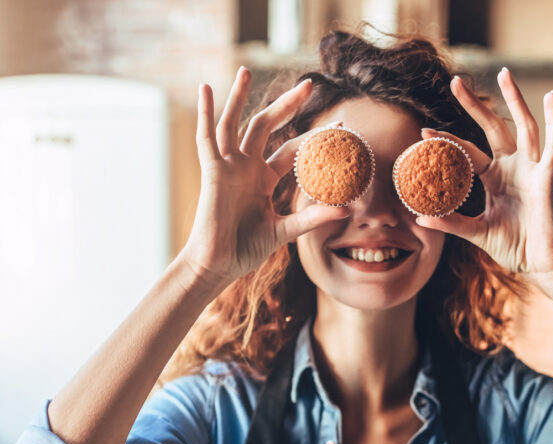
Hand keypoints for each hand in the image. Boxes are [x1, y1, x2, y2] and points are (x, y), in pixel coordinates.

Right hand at [180, 67, 350, 288]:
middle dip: (287, 105)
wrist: (218, 265)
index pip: (292, 150)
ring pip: (235, 123)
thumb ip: (312, 217)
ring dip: (239, 97)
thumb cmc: (246, 249)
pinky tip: (206, 89)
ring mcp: (228, 167)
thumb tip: (347, 210)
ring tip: (246, 71)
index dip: (314, 138)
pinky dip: (205, 113)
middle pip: (267, 126)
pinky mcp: (212, 172)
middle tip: (309, 84)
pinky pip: (207, 138)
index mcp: (264, 179)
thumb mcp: (285, 231)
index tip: (341, 127)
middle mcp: (246, 167)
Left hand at [415, 68, 552, 286]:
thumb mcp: (477, 233)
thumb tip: (420, 218)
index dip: (447, 141)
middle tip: (455, 81)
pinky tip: (551, 99)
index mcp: (494, 179)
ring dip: (515, 100)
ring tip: (504, 74)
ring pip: (524, 126)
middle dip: (475, 105)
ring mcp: (531, 170)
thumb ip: (452, 223)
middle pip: (493, 128)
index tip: (423, 132)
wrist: (540, 265)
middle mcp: (512, 168)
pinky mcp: (547, 178)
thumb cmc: (513, 247)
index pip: (467, 152)